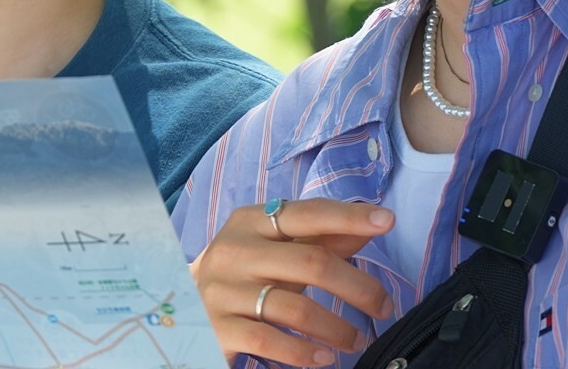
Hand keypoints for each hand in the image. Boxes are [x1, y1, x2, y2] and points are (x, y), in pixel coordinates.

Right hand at [190, 199, 394, 366]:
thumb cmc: (241, 276)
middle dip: (358, 287)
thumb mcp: (276, 251)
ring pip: (296, 308)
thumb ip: (322, 238)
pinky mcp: (218, 327)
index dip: (348, 216)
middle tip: (383, 307)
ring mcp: (223, 290)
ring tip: (355, 341)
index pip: (307, 213)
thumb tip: (372, 222)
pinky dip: (304, 353)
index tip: (386, 221)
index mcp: (250, 222)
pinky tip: (323, 358)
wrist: (181, 310)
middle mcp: (234, 250)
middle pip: (311, 262)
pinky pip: (271, 341)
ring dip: (338, 328)